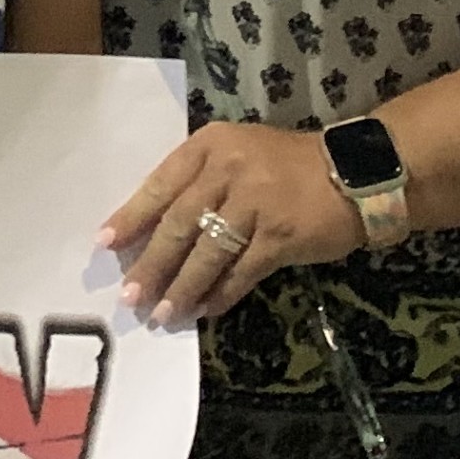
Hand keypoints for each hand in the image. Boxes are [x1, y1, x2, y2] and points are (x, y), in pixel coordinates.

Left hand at [96, 121, 362, 328]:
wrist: (353, 172)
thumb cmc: (287, 165)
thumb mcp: (237, 154)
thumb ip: (200, 182)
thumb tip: (155, 232)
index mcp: (210, 145)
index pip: (160, 184)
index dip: (131, 217)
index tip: (105, 245)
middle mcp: (229, 169)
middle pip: (179, 223)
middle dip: (152, 263)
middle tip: (131, 295)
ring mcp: (256, 202)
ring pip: (207, 253)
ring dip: (183, 287)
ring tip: (163, 313)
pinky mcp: (281, 235)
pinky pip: (242, 271)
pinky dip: (222, 294)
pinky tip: (205, 311)